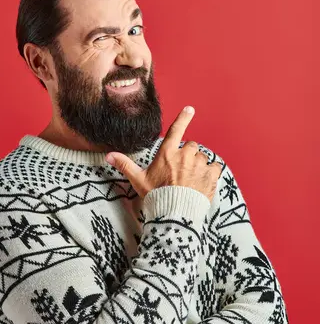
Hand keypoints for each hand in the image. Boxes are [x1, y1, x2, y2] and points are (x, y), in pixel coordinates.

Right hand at [106, 106, 222, 200]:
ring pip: (203, 157)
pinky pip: (215, 167)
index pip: (176, 129)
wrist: (175, 214)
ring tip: (191, 179)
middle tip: (181, 170)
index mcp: (167, 153)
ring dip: (199, 164)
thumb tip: (108, 156)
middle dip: (187, 155)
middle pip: (191, 146)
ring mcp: (199, 164)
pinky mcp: (211, 175)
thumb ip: (125, 165)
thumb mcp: (138, 180)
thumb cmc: (156, 196)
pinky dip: (211, 172)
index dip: (183, 117)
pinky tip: (204, 181)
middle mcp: (185, 155)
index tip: (190, 109)